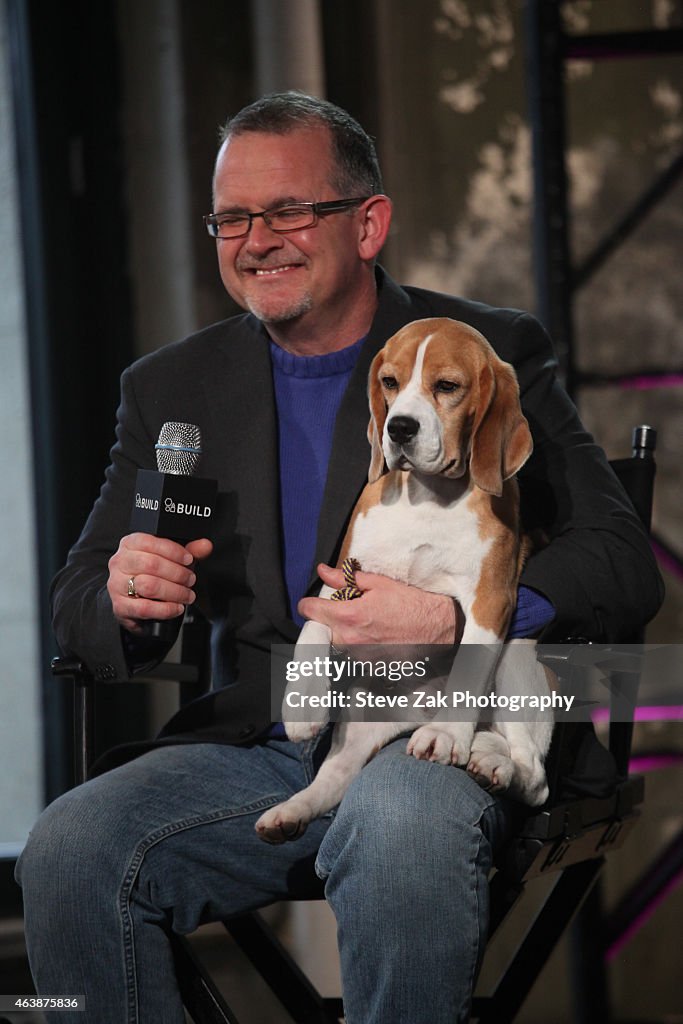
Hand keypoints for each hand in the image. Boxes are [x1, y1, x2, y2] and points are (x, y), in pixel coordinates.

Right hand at [107, 533, 212, 632]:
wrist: (134, 600)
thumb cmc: (153, 574)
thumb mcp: (172, 559)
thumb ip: (190, 551)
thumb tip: (205, 545)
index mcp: (130, 544)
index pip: (149, 541)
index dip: (173, 551)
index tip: (189, 559)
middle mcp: (120, 562)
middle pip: (151, 564)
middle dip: (177, 573)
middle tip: (191, 580)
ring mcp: (116, 585)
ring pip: (149, 586)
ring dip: (174, 592)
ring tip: (187, 595)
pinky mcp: (120, 606)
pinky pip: (145, 608)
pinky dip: (166, 609)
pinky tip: (176, 608)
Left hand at [297, 563, 462, 646]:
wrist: (438, 628)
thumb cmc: (411, 603)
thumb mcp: (378, 583)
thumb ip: (345, 579)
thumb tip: (323, 571)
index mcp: (349, 616)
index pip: (310, 611)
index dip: (309, 604)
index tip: (313, 602)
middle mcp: (350, 640)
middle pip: (320, 630)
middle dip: (327, 620)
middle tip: (343, 611)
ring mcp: (359, 657)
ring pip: (335, 645)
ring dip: (341, 634)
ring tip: (361, 624)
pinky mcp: (369, 667)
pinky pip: (351, 656)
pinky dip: (355, 647)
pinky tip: (372, 637)